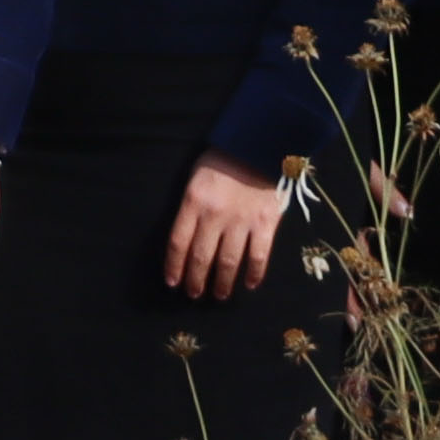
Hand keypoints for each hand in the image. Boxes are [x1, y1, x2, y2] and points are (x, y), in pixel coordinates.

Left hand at [159, 154, 291, 302]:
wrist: (261, 144)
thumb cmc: (223, 160)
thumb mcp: (195, 179)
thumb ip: (190, 207)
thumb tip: (185, 238)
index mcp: (194, 202)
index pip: (178, 243)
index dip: (174, 266)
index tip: (172, 282)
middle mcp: (215, 215)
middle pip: (201, 257)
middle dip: (195, 280)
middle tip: (194, 294)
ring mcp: (242, 220)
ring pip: (228, 261)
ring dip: (222, 282)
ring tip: (219, 295)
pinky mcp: (266, 222)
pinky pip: (259, 255)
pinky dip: (255, 273)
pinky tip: (250, 284)